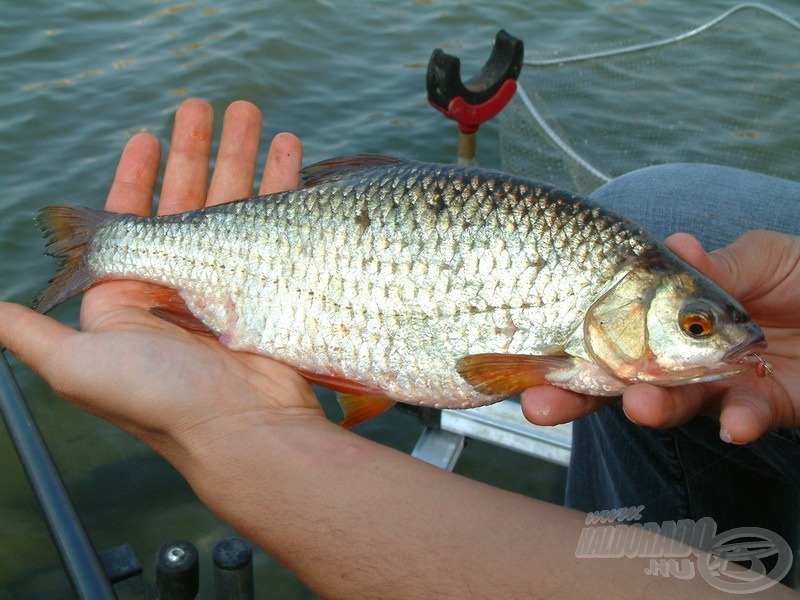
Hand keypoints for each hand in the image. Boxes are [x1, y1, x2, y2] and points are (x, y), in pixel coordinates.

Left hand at [0, 99, 320, 457]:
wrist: (242, 430)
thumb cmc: (158, 398)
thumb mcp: (77, 365)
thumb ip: (30, 332)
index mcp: (133, 295)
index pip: (131, 220)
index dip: (136, 176)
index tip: (146, 136)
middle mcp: (181, 284)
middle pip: (188, 200)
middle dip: (196, 150)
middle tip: (207, 105)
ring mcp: (232, 283)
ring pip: (235, 204)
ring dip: (242, 156)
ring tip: (249, 112)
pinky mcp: (273, 284)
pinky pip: (277, 225)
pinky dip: (282, 187)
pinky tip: (289, 152)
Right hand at [520, 230, 799, 443]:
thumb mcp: (763, 255)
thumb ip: (719, 264)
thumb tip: (674, 245)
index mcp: (668, 316)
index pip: (608, 333)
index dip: (567, 348)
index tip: (530, 359)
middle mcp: (681, 356)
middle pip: (617, 380)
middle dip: (576, 395)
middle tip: (538, 405)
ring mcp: (717, 387)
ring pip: (671, 404)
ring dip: (651, 407)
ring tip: (638, 402)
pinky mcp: (761, 410)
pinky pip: (742, 420)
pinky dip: (738, 422)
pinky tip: (735, 421)